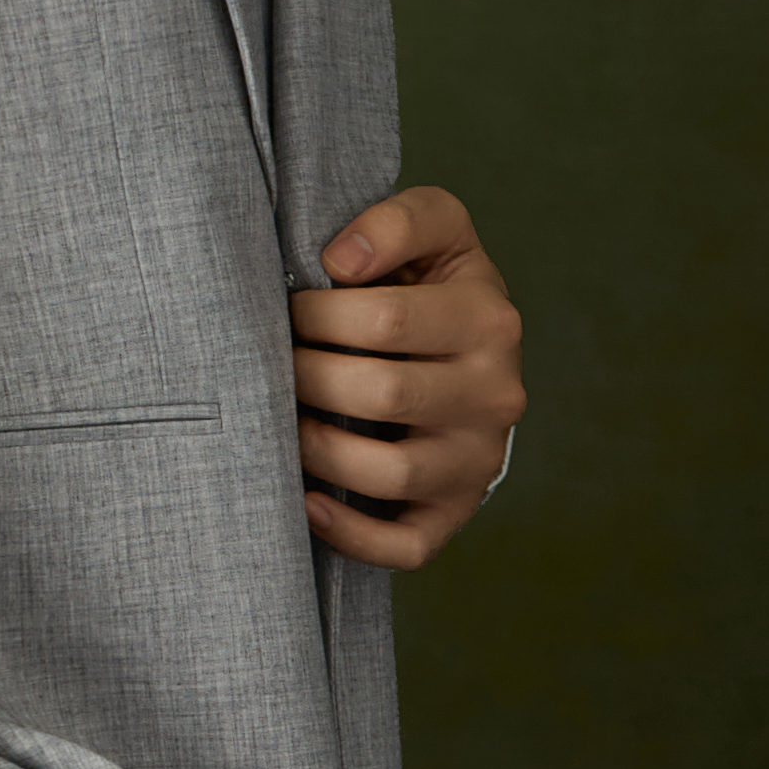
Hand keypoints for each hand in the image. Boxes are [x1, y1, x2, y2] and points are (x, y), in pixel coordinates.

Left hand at [290, 181, 525, 570]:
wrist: (471, 355)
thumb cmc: (431, 285)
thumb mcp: (434, 228)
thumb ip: (396, 221)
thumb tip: (340, 260)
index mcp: (489, 319)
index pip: (387, 319)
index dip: (317, 313)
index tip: (287, 308)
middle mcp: (496, 395)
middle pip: (382, 394)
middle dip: (305, 376)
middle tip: (272, 363)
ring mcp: (478, 461)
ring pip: (390, 473)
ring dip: (316, 449)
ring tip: (280, 420)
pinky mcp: (455, 512)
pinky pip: (407, 548)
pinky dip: (349, 533)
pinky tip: (306, 501)